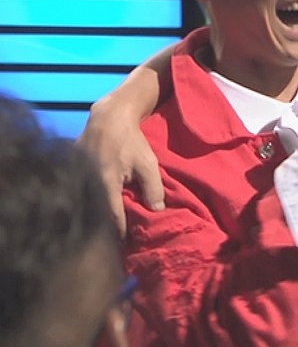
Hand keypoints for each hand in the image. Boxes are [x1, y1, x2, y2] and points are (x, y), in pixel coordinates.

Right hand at [76, 96, 164, 235]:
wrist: (109, 117)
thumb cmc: (131, 141)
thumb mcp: (148, 163)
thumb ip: (153, 188)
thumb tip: (158, 211)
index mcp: (106, 183)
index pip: (111, 216)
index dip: (118, 232)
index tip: (124, 246)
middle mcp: (87, 182)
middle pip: (96, 213)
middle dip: (106, 227)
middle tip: (115, 243)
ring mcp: (77, 176)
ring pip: (87, 204)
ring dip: (96, 216)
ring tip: (106, 231)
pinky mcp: (72, 172)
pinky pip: (82, 193)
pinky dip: (90, 203)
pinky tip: (97, 210)